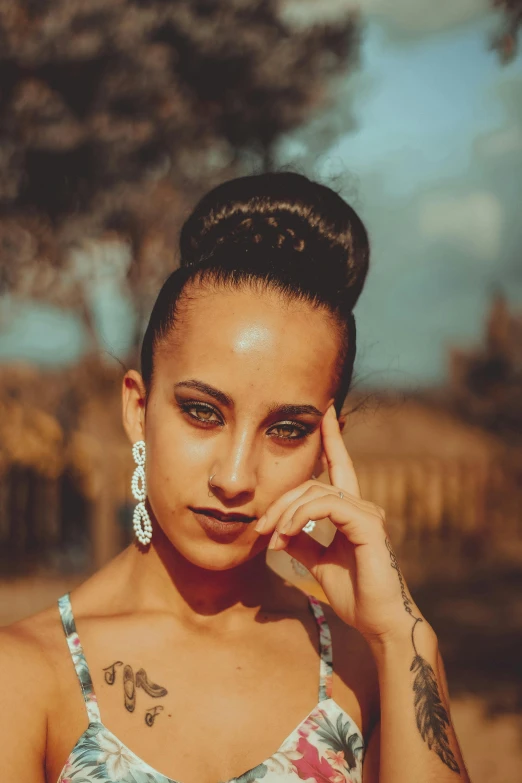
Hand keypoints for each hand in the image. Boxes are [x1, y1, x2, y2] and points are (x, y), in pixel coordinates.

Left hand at [254, 404, 423, 640]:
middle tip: (259, 528)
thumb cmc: (353, 593)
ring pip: (315, 492)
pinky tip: (285, 535)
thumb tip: (278, 529)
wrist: (378, 621)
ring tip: (270, 538)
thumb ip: (300, 540)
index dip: (332, 438)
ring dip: (285, 513)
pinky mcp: (368, 523)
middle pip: (312, 483)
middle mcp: (361, 505)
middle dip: (280, 501)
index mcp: (351, 510)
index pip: (339, 466)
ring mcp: (367, 512)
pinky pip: (326, 506)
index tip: (326, 412)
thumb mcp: (316, 561)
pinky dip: (299, 517)